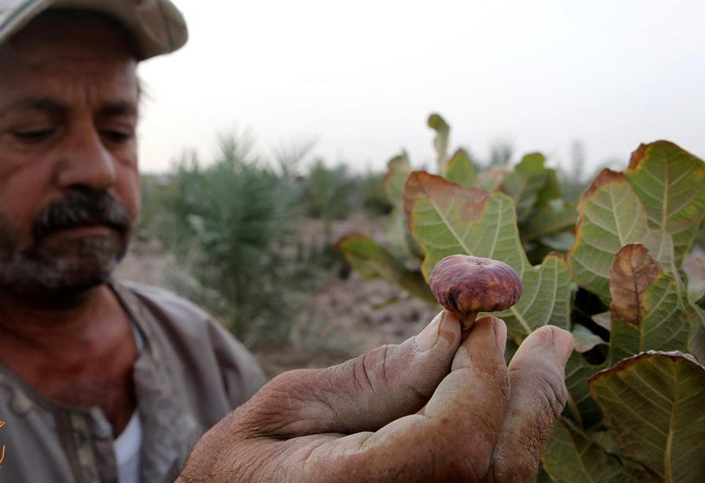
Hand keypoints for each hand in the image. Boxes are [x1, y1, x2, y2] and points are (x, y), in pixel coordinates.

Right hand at [177, 312, 573, 482]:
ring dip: (524, 414)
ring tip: (540, 361)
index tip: (480, 322)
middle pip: (498, 465)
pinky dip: (502, 440)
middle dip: (528, 393)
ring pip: (502, 478)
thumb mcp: (287, 409)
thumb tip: (448, 331)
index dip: (476, 376)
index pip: (453, 439)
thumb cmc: (239, 468)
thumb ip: (373, 378)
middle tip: (550, 340)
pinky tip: (504, 405)